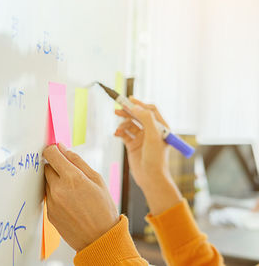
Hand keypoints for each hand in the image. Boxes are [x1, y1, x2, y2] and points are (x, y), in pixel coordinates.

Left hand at [43, 143, 118, 250]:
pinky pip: (48, 196)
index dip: (53, 150)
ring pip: (47, 182)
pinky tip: (70, 202)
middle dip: (56, 166)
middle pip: (46, 167)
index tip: (56, 150)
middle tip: (71, 174)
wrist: (100, 239)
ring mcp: (52, 202)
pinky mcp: (49, 212)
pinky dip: (56, 194)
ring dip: (55, 181)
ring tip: (73, 191)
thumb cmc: (103, 209)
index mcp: (72, 178)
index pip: (51, 154)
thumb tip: (62, 147)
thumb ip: (77, 160)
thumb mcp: (97, 179)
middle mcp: (58, 189)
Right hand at [114, 97, 181, 214]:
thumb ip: (146, 118)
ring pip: (129, 124)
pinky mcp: (133, 145)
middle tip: (117, 109)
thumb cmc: (156, 158)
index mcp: (161, 127)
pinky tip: (116, 134)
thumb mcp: (153, 135)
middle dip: (128, 112)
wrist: (150, 178)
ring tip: (119, 129)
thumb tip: (135, 106)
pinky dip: (119, 132)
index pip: (150, 110)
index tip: (129, 100)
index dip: (140, 104)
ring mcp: (141, 138)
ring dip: (123, 124)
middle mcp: (151, 131)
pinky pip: (124, 134)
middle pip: (138, 116)